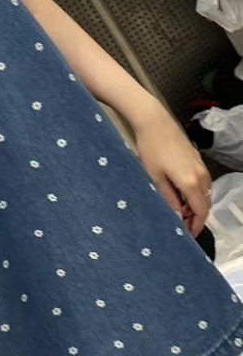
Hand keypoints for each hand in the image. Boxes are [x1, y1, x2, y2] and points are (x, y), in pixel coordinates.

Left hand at [131, 102, 211, 236]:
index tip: (188, 234)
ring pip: (205, 193)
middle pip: (205, 203)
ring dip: (196, 204)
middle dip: (196, 216)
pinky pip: (202, 182)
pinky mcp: (197, 159)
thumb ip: (168, 198)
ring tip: (179, 210)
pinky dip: (196, 192)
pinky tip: (181, 193)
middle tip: (182, 224)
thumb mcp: (155, 177)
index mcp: (191, 182)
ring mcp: (200, 166)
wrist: (154, 121)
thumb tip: (176, 214)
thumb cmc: (150, 149)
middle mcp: (201, 175)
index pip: (200, 211)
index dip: (196, 225)